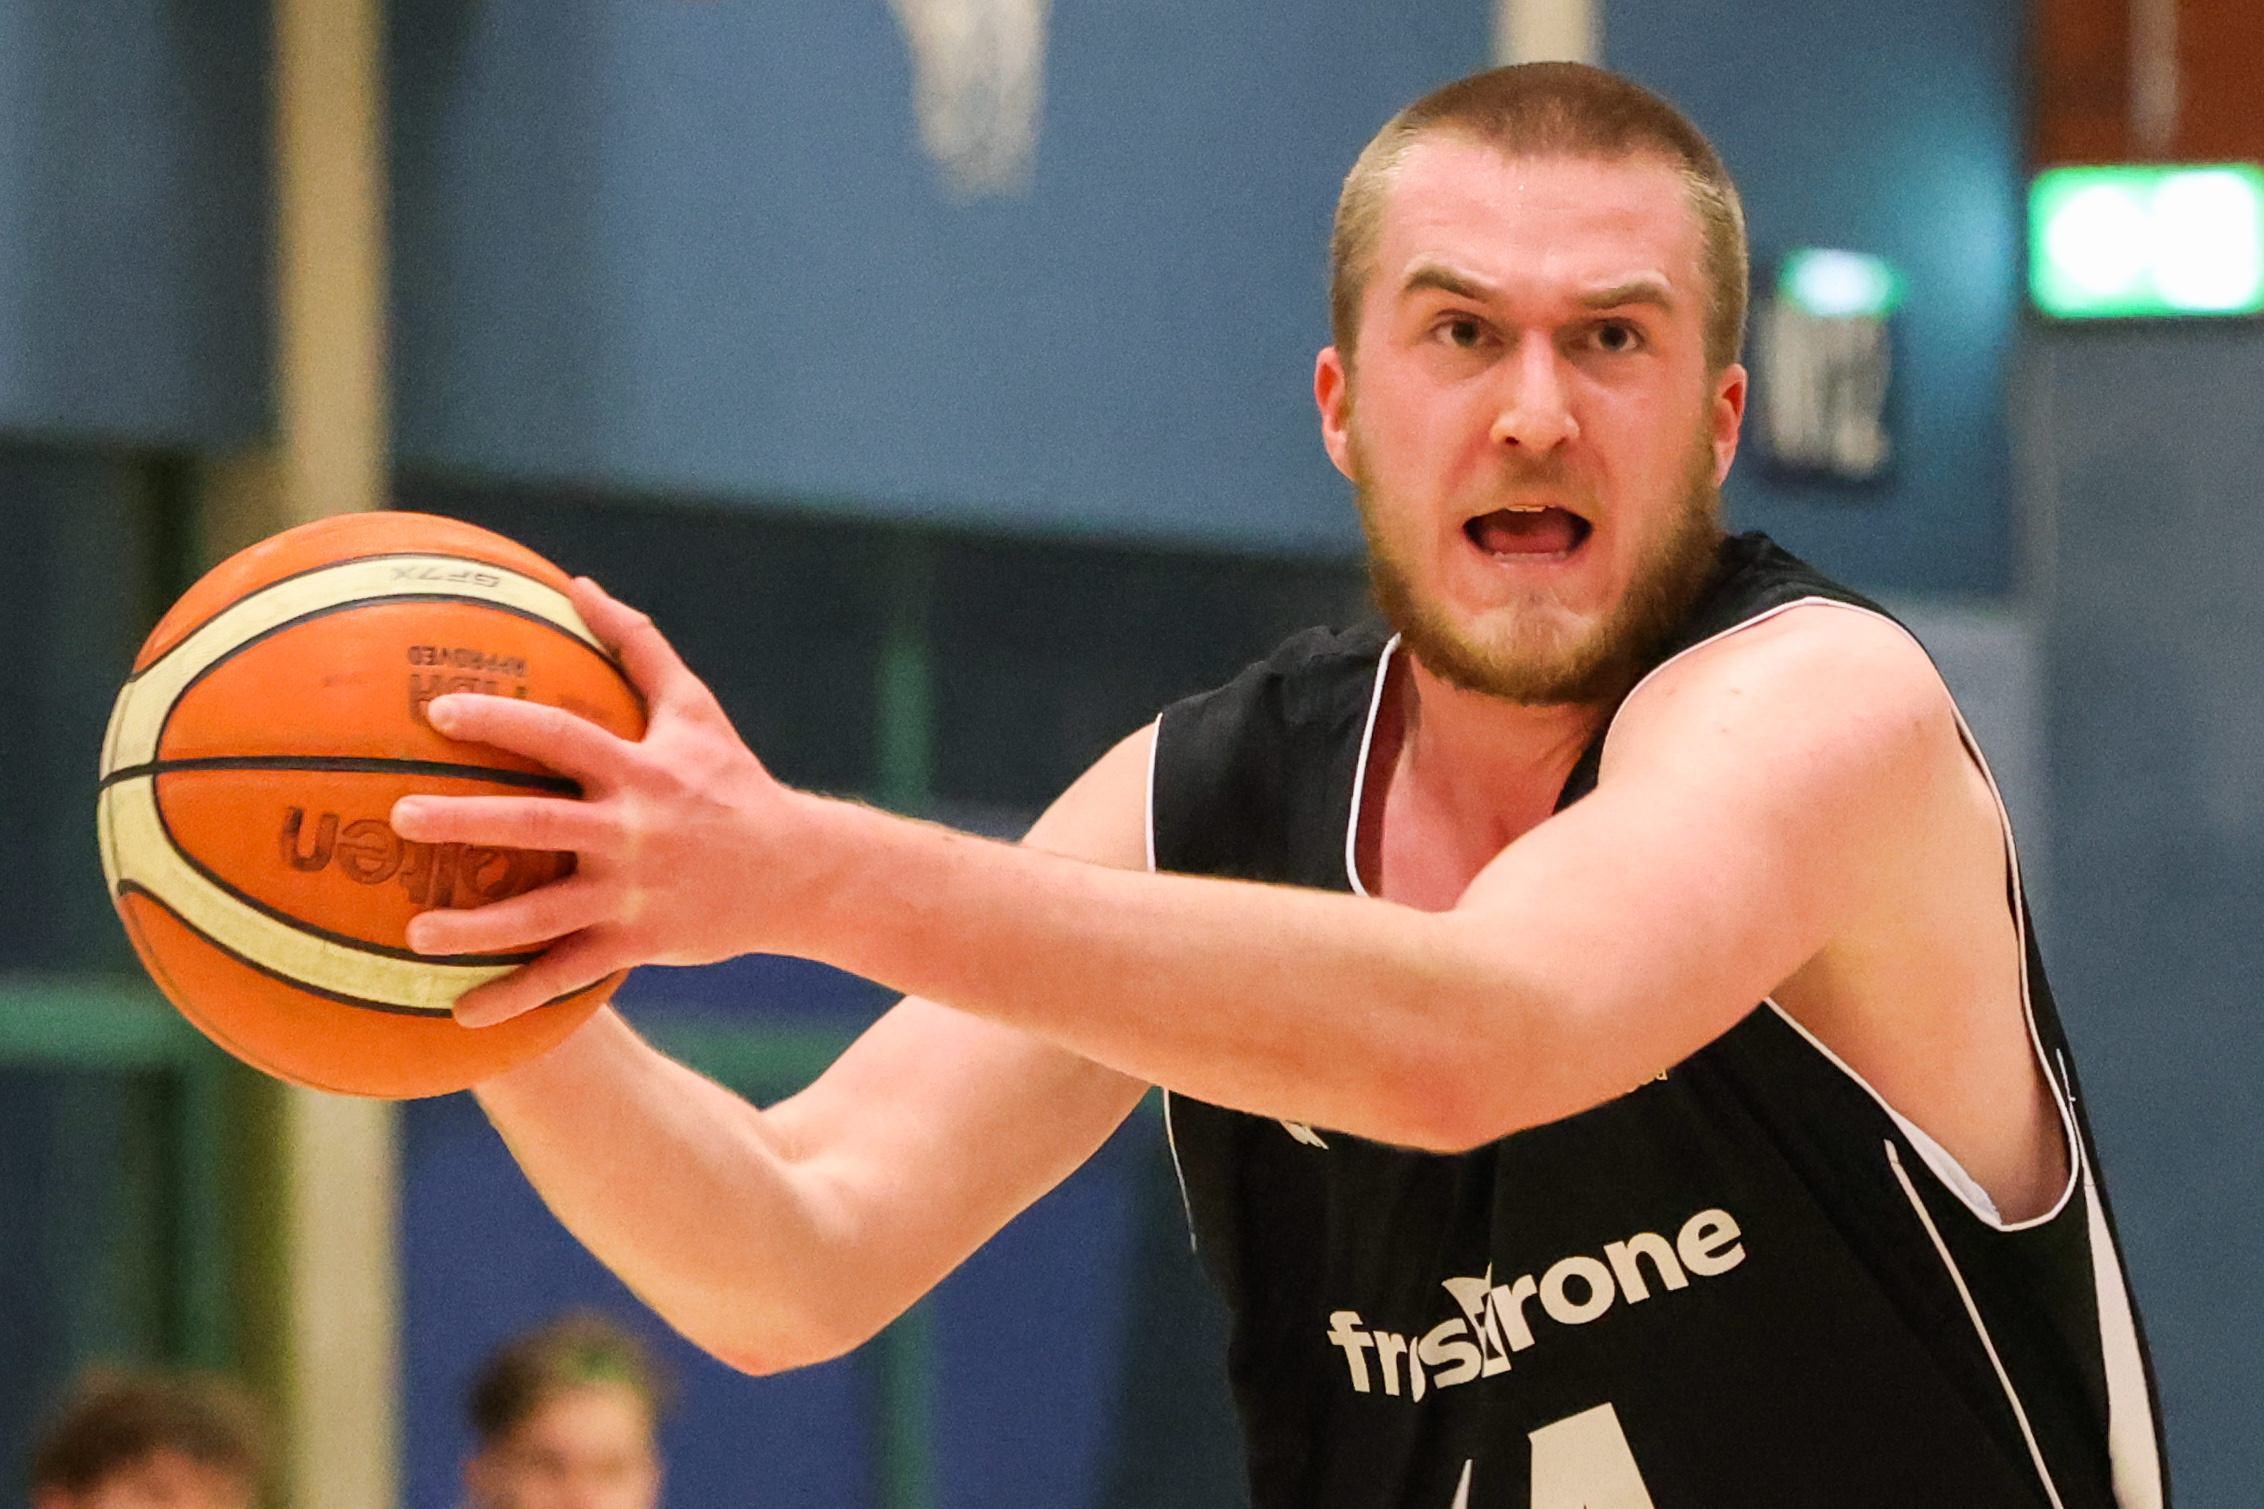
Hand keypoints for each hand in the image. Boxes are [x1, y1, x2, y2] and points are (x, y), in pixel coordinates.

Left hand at [391, 578, 808, 1025]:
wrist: (799, 872)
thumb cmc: (735, 781)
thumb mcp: (696, 709)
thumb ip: (637, 647)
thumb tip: (578, 586)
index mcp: (639, 771)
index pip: (560, 738)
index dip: (501, 721)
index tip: (438, 713)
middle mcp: (631, 832)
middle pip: (535, 825)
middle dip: (466, 822)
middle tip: (401, 816)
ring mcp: (632, 895)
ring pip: (543, 915)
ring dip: (477, 928)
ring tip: (414, 935)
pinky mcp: (638, 945)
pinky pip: (568, 975)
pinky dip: (518, 997)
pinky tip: (464, 1014)